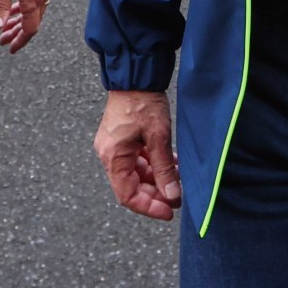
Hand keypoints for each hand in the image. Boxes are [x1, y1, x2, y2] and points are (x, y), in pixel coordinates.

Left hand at [0, 0, 52, 52]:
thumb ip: (0, 5)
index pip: (30, 28)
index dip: (19, 40)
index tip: (9, 47)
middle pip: (33, 21)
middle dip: (17, 32)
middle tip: (2, 39)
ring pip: (35, 10)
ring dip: (21, 20)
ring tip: (7, 24)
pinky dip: (26, 7)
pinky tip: (16, 5)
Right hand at [95, 90, 181, 220]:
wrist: (136, 75)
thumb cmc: (143, 102)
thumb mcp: (158, 137)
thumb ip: (164, 169)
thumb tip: (172, 195)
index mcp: (113, 157)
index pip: (127, 195)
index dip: (149, 207)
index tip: (169, 212)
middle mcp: (109, 155)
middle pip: (132, 186)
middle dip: (155, 193)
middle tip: (178, 196)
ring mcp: (115, 147)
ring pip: (136, 174)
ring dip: (157, 178)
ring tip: (178, 178)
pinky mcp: (122, 140)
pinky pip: (137, 160)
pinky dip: (153, 165)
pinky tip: (171, 163)